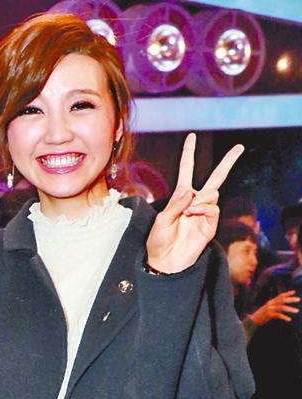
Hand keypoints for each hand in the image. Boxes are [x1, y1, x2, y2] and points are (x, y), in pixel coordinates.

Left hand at [146, 133, 243, 273]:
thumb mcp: (161, 219)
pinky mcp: (210, 226)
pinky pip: (212, 209)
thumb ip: (176, 204)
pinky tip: (193, 213)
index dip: (189, 153)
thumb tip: (193, 191)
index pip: (187, 170)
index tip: (191, 136)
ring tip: (189, 211)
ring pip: (212, 194)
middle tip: (240, 147)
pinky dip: (203, 208)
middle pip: (216, 178)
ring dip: (200, 199)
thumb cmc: (158, 241)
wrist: (165, 262)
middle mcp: (195, 202)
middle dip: (228, 162)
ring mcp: (205, 214)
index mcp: (181, 196)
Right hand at [251, 290, 300, 325]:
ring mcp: (270, 309)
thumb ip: (274, 306)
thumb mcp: (268, 309)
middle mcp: (271, 304)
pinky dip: (284, 317)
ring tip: (297, 311)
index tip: (294, 292)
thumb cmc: (261, 315)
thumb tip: (282, 305)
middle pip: (282, 300)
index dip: (287, 293)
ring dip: (290, 309)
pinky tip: (289, 319)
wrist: (253, 320)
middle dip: (291, 299)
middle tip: (298, 299)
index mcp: (271, 302)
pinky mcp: (269, 315)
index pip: (280, 296)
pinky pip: (278, 315)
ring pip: (282, 307)